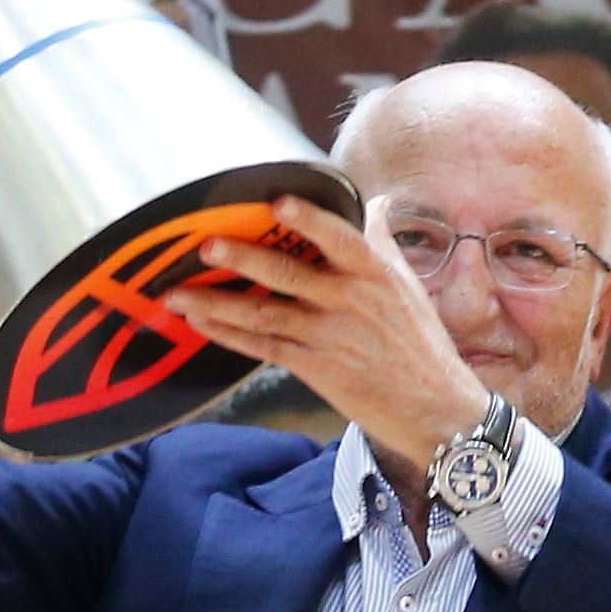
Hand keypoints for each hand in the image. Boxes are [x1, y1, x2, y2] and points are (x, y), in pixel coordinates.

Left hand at [165, 193, 489, 468]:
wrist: (434, 409)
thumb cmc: (420, 344)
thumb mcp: (409, 286)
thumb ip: (383, 242)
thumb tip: (377, 202)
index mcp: (375, 274)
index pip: (340, 237)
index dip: (308, 219)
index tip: (277, 201)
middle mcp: (350, 301)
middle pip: (287, 274)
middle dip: (243, 259)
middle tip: (206, 246)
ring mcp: (330, 336)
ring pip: (263, 313)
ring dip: (216, 303)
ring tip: (176, 293)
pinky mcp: (315, 368)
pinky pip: (261, 347)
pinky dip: (227, 334)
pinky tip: (199, 322)